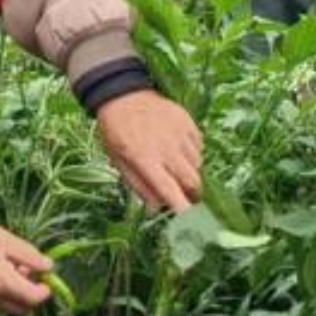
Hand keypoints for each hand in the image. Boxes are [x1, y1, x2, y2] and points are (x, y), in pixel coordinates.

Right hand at [0, 215, 52, 315]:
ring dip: (15, 295)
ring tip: (9, 268)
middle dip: (31, 294)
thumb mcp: (5, 240)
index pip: (35, 299)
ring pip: (7, 308)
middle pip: (23, 309)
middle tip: (29, 272)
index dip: (45, 290)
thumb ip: (30, 256)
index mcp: (3, 284)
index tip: (46, 277)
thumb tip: (49, 267)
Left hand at [97, 90, 201, 211]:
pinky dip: (192, 153)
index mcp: (145, 159)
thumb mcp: (118, 160)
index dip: (183, 208)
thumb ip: (138, 185)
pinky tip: (178, 148)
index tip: (191, 221)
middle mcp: (166, 147)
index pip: (169, 190)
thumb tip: (155, 209)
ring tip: (175, 166)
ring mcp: (179, 133)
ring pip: (198, 164)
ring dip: (190, 172)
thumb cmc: (116, 131)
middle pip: (192, 180)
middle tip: (187, 196)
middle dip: (193, 194)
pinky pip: (199, 145)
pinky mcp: (187, 121)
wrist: (122, 94)